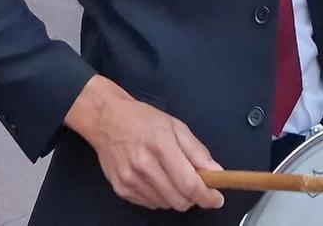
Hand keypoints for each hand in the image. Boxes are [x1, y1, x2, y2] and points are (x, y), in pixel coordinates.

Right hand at [63, 76, 223, 212]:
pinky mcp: (121, 189)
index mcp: (161, 145)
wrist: (106, 119)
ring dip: (176, 196)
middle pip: (178, 200)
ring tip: (172, 176)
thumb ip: (197, 151)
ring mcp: (130, 179)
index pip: (188, 183)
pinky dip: (160, 197)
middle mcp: (143, 165)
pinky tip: (156, 179)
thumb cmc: (143, 119)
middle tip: (195, 185)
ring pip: (165, 204)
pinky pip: (150, 204)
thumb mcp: (175, 126)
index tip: (217, 198)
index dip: (207, 196)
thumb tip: (216, 173)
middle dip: (193, 198)